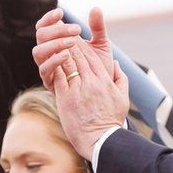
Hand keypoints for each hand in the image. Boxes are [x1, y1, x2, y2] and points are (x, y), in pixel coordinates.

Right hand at [32, 8, 115, 90]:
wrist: (104, 92)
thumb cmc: (100, 68)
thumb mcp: (101, 46)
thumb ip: (97, 28)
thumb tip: (96, 8)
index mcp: (57, 42)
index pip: (44, 26)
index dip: (48, 18)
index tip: (60, 12)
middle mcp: (49, 54)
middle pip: (40, 36)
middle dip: (56, 30)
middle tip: (77, 30)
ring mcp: (49, 68)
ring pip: (37, 51)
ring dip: (53, 44)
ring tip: (72, 42)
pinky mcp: (51, 82)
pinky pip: (44, 70)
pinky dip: (54, 60)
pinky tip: (67, 54)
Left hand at [47, 31, 129, 159]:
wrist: (101, 140)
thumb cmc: (111, 121)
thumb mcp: (123, 98)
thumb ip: (121, 79)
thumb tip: (116, 64)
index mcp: (104, 81)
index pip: (93, 58)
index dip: (84, 46)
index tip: (77, 38)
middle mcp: (91, 82)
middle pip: (79, 57)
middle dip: (71, 43)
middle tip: (63, 33)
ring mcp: (78, 89)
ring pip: (68, 64)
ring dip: (61, 50)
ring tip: (55, 41)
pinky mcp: (66, 98)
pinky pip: (59, 77)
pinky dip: (54, 65)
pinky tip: (49, 58)